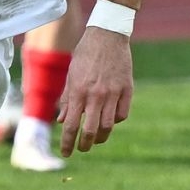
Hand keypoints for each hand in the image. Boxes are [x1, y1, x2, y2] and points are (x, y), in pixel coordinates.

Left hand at [58, 27, 133, 157]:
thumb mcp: (71, 75)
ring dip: (101, 136)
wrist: (107, 35)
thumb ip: (67, 99)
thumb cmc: (85, 54)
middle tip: (82, 149)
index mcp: (78, 92)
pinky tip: (110, 119)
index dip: (68, 143)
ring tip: (96, 139)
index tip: (66, 154)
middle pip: (91, 131)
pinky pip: (122, 114)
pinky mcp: (127, 89)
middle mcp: (96, 95)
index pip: (71, 126)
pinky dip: (115, 120)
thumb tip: (63, 121)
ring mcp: (113, 93)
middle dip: (85, 145)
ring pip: (108, 126)